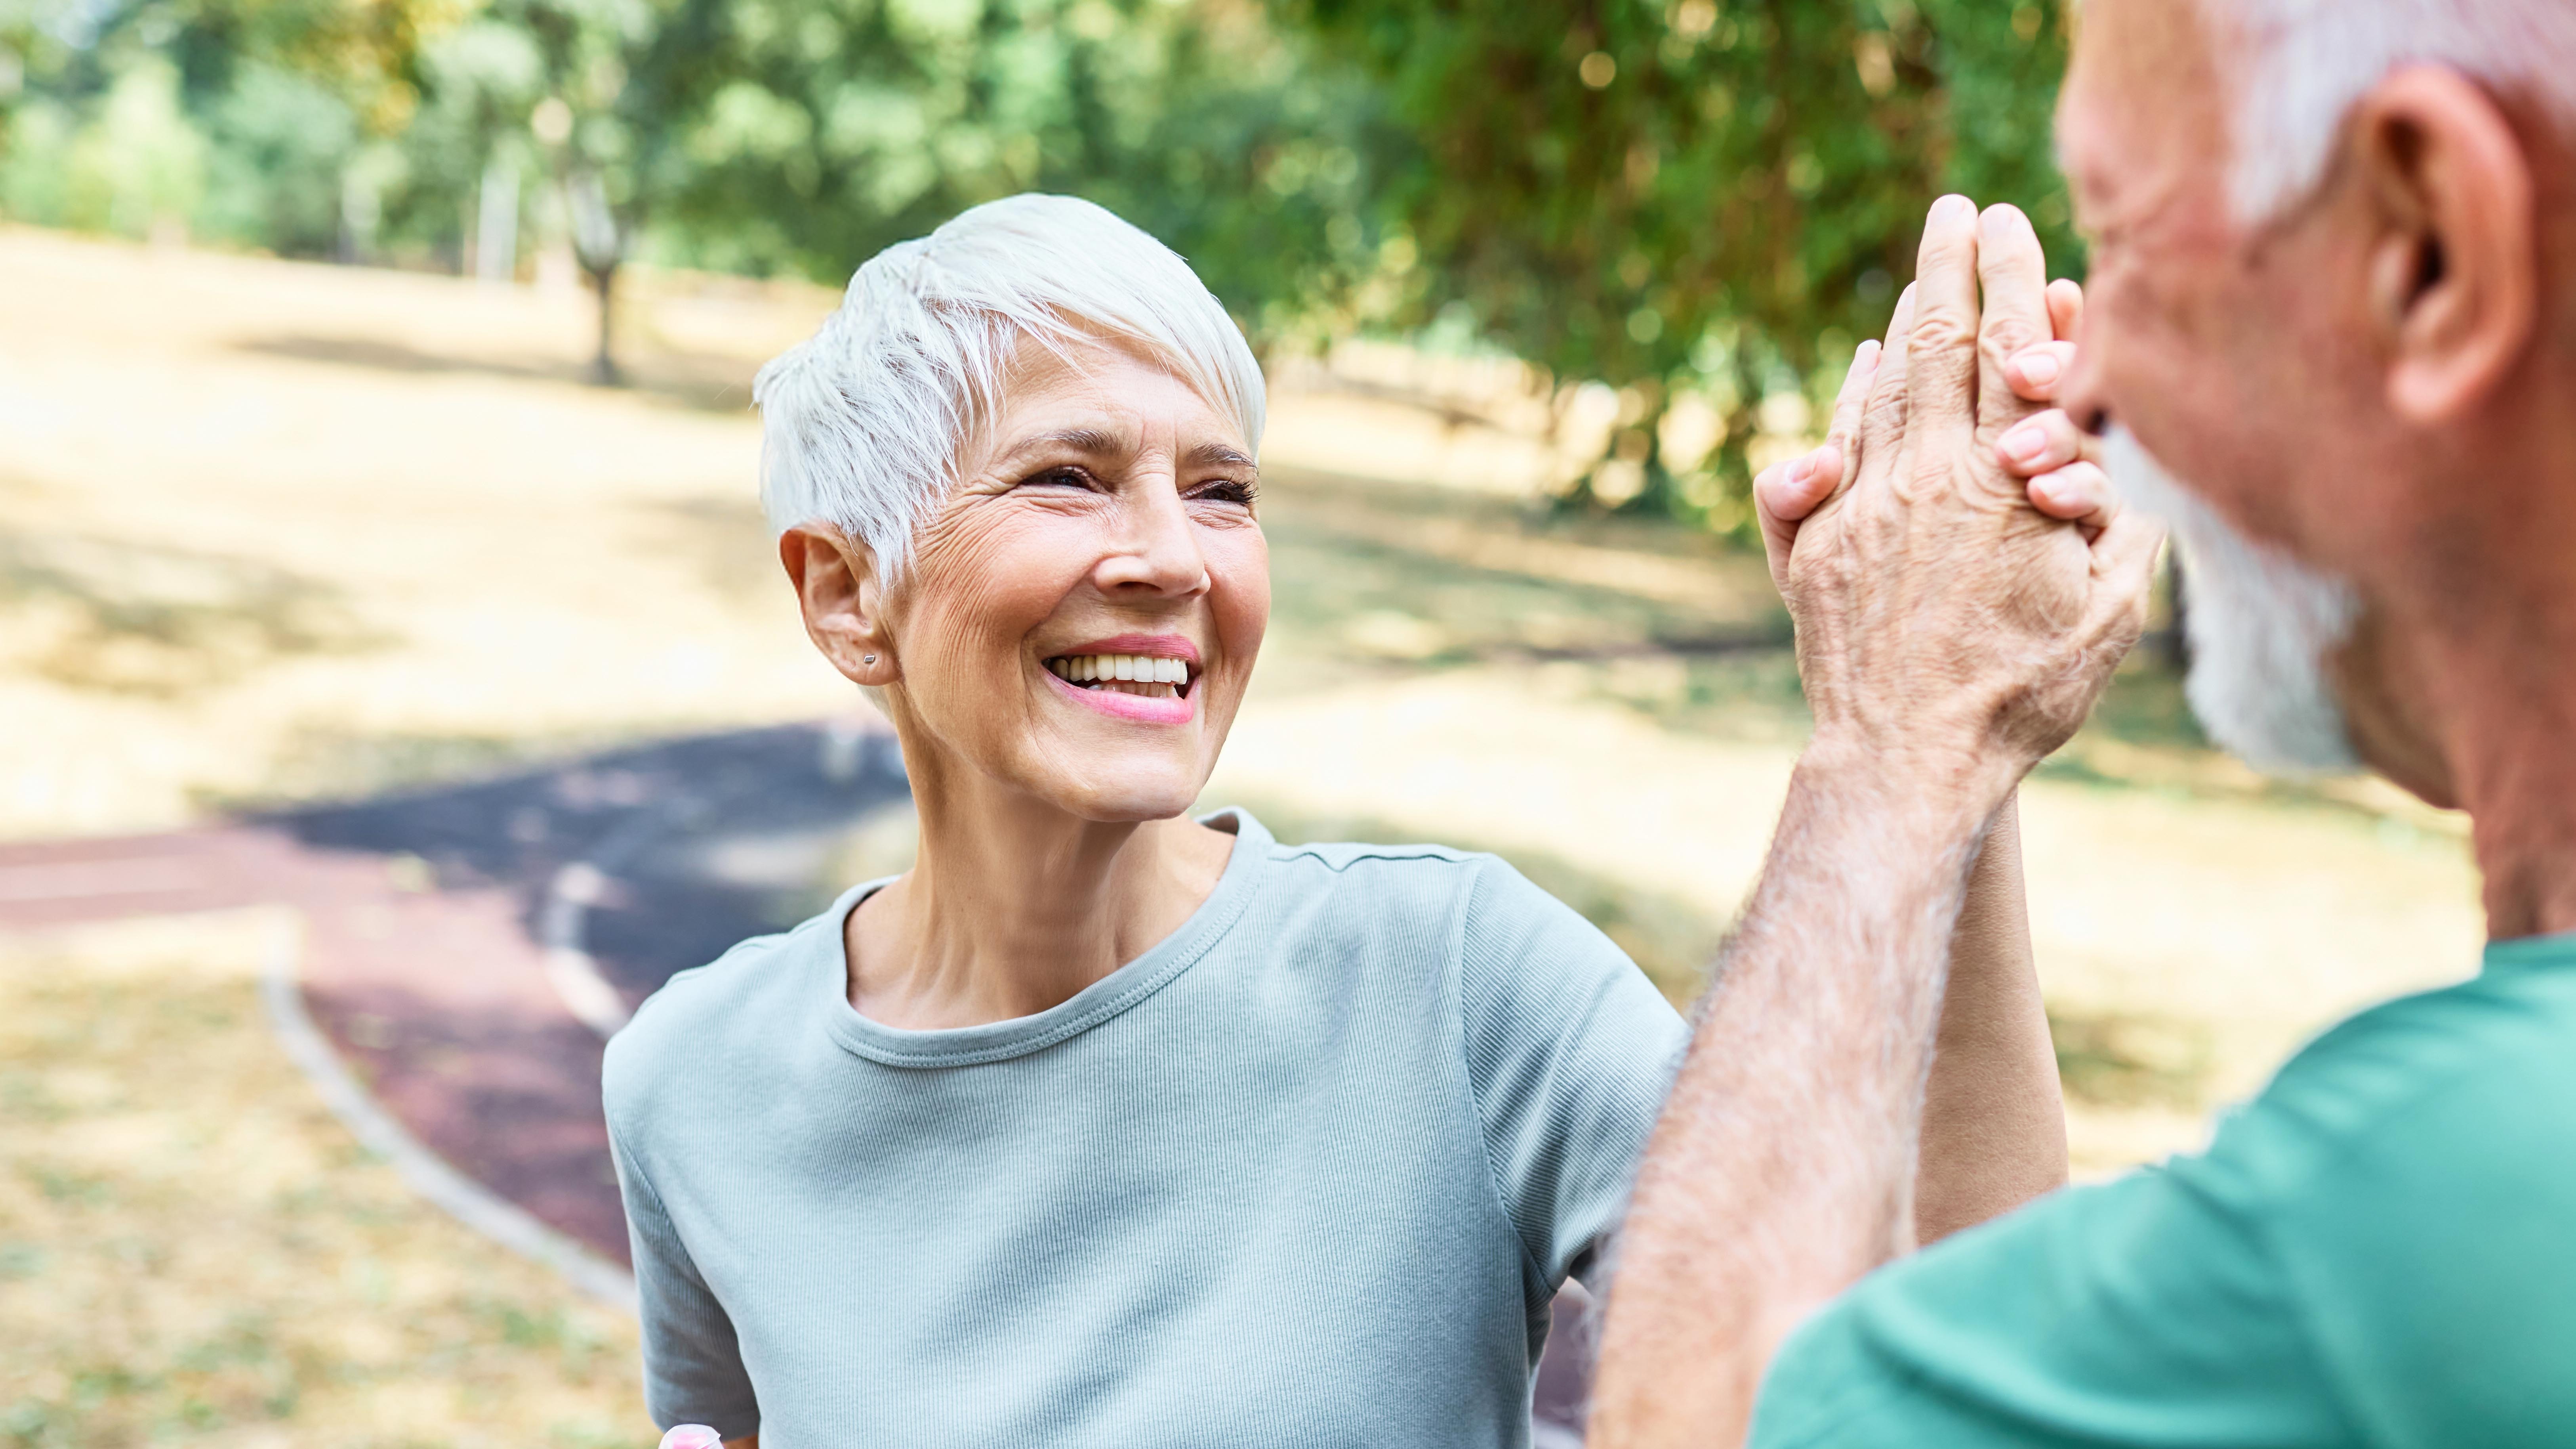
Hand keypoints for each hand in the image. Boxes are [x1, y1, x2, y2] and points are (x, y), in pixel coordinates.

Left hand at [1762, 197, 2160, 781]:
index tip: (2012, 223)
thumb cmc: (2023, 692)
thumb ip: (2113, 524)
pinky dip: (1852, 397)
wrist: (1909, 757)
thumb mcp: (2105, 610)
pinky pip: (1832, 447)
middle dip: (1951, 268)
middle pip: (1939, 343)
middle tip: (1956, 210)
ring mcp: (1864, 505)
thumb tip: (2092, 458)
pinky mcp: (1816, 543)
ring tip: (1924, 274)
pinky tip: (1866, 365)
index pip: (2013, 353)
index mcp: (2005, 485)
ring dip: (1906, 322)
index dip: (2015, 281)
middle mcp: (1927, 478)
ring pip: (1885, 388)